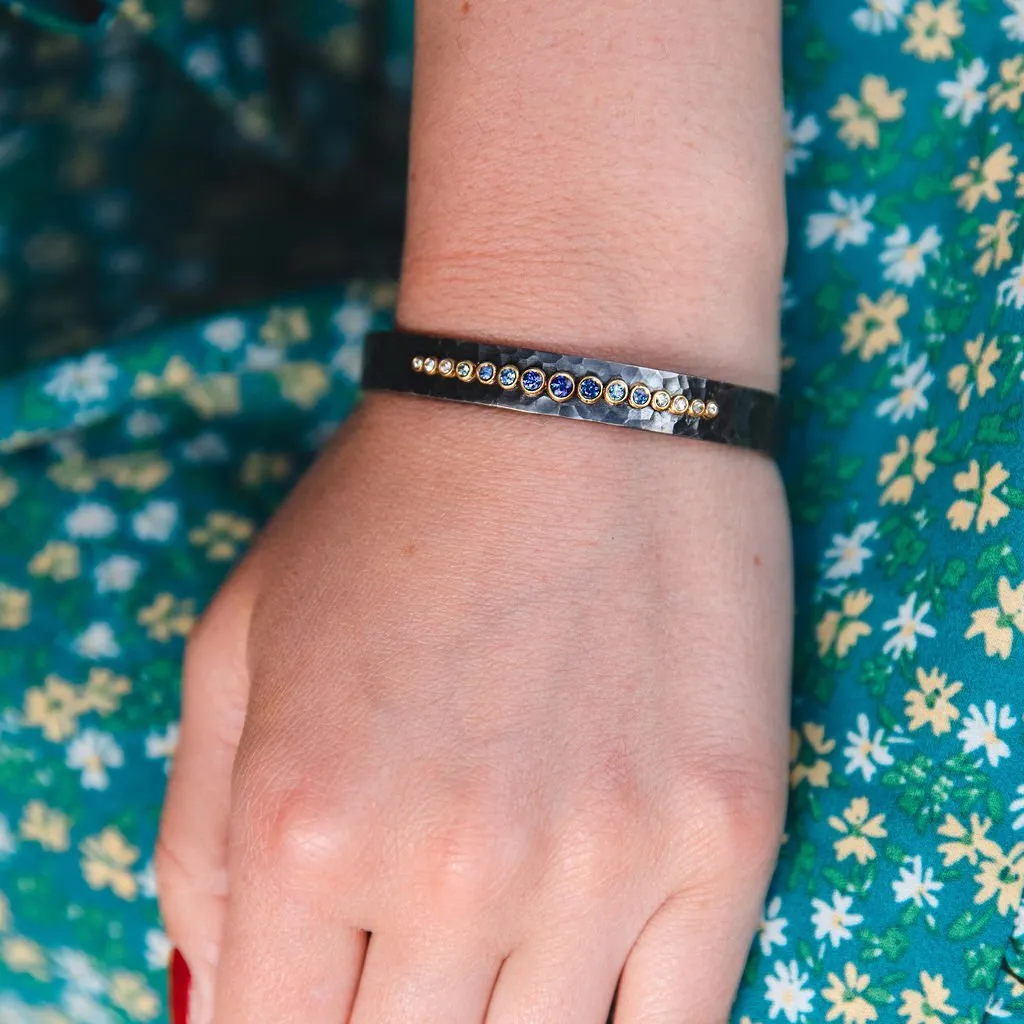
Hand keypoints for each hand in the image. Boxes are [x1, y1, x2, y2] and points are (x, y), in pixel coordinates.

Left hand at [156, 390, 792, 1022]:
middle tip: (397, 962)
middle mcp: (450, 867)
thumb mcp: (237, 647)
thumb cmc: (396, 508)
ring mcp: (605, 861)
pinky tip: (586, 975)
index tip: (312, 991)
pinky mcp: (724, 835)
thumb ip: (198, 843)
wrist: (575, 393)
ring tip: (484, 954)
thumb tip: (212, 985)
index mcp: (306, 823)